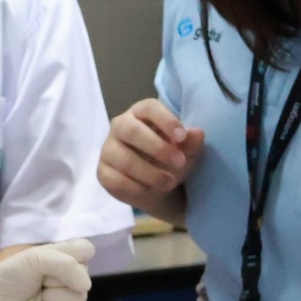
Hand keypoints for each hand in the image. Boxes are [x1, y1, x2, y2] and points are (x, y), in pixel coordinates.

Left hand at [0, 240, 94, 300]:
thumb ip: (65, 264)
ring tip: (38, 298)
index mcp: (61, 258)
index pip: (86, 251)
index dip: (76, 256)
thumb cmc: (8, 277)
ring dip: (55, 298)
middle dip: (59, 279)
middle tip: (39, 282)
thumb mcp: (35, 258)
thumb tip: (87, 287)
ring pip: (80, 298)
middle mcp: (67, 279)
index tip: (54, 261)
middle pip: (86, 277)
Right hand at [98, 99, 204, 216]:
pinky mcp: (103, 172)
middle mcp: (120, 126)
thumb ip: (191, 143)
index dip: (165, 120)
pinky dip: (138, 189)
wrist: (158, 186)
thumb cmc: (171, 159)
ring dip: (150, 173)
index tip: (182, 137)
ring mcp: (108, 149)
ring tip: (170, 182)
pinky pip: (117, 181)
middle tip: (179, 162)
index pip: (149, 108)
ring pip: (124, 159)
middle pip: (131, 130)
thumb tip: (197, 133)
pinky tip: (154, 192)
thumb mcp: (187, 151)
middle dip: (157, 147)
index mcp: (141, 113)